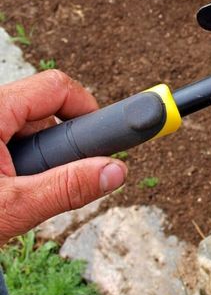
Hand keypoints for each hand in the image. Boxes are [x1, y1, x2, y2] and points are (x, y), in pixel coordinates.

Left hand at [0, 70, 127, 244]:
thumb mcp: (12, 206)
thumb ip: (68, 186)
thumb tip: (115, 171)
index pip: (56, 87)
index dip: (87, 109)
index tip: (104, 138)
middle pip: (42, 109)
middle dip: (58, 144)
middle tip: (53, 179)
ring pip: (22, 129)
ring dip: (34, 159)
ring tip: (15, 194)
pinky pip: (5, 142)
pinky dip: (13, 166)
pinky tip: (1, 192)